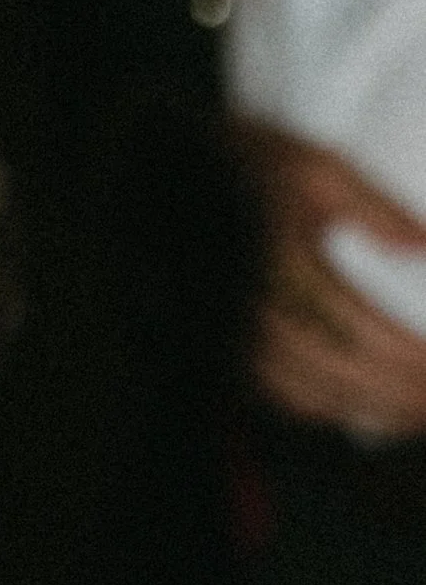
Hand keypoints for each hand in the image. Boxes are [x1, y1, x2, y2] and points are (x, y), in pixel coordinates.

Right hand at [239, 122, 425, 443]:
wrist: (182, 188)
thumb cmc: (255, 172)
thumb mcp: (321, 171)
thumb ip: (376, 210)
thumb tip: (425, 248)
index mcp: (286, 267)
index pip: (359, 328)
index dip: (405, 359)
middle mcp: (259, 314)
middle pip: (341, 374)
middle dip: (398, 396)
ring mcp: (240, 342)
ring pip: (315, 397)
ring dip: (370, 411)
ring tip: (413, 414)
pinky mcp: (230, 356)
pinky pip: (285, 399)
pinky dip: (330, 411)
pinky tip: (363, 408)